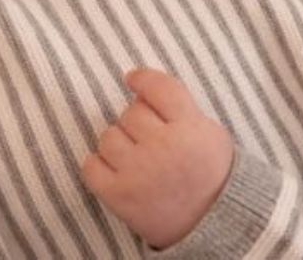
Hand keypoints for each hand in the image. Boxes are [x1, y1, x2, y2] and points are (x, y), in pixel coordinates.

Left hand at [83, 69, 234, 249]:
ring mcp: (138, 171)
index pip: (158, 88)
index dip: (142, 79)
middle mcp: (162, 146)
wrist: (210, 223)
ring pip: (109, 136)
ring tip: (134, 156)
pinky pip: (91, 166)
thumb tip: (145, 93)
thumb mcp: (209, 131)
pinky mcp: (119, 196)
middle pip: (132, 112)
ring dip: (119, 142)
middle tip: (149, 136)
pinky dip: (98, 165)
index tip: (133, 78)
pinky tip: (114, 168)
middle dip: (138, 120)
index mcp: (189, 126)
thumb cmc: (210, 173)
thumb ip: (182, 109)